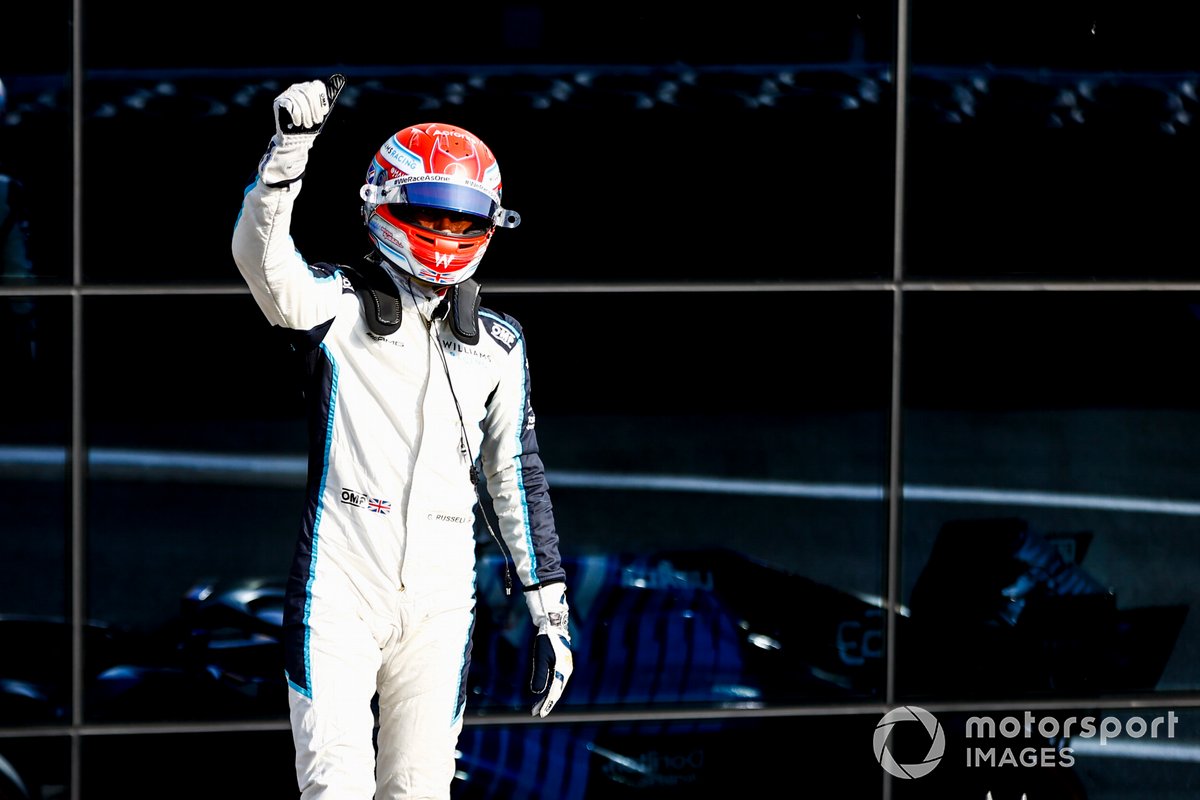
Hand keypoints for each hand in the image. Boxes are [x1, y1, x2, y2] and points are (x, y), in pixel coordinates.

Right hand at [258, 75, 344, 186]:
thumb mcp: (319, 116)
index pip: (317, 86)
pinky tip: (297, 122)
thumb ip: (324, 104)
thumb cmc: (308, 127)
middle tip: (315, 122)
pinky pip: (290, 104)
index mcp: (309, 89)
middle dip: (314, 109)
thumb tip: (338, 82)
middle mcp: (297, 88)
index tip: (324, 113)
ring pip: (300, 98)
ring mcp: (287, 94)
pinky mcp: (279, 101)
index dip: (322, 100)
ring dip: (306, 114)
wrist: (294, 140)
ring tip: (306, 125)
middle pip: (309, 91)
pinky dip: (296, 115)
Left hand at [525, 582, 572, 717]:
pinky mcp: (562, 664)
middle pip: (557, 691)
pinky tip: (543, 692)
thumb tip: (537, 692)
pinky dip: (549, 688)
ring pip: (557, 687)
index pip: (554, 692)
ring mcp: (565, 667)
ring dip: (547, 697)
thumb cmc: (547, 639)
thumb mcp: (541, 657)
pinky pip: (557, 681)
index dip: (547, 704)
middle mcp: (566, 671)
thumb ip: (540, 675)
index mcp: (563, 670)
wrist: (554, 623)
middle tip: (535, 712)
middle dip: (546, 703)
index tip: (539, 714)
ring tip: (536, 705)